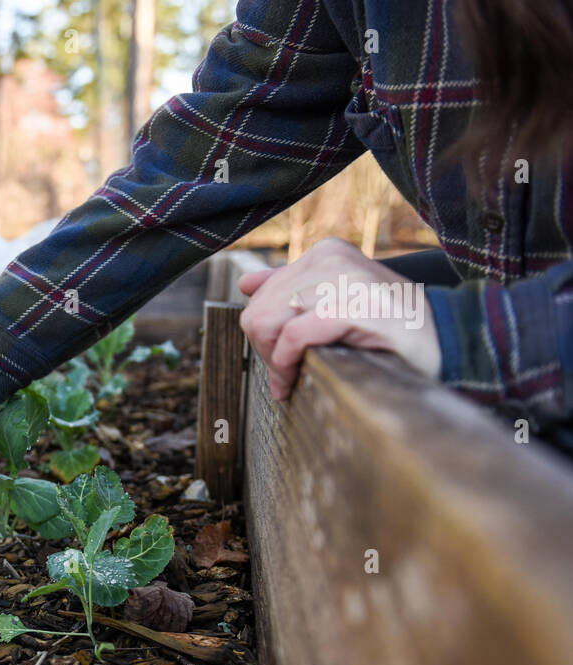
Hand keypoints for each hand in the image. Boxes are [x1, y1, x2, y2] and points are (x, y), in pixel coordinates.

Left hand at [237, 238, 442, 399]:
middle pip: (257, 312)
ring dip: (274, 361)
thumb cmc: (391, 331)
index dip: (264, 335)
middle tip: (285, 376)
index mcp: (325, 253)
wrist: (449, 342)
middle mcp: (331, 258)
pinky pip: (293, 337)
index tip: (280, 360)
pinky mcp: (353, 306)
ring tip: (291, 380)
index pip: (262, 296)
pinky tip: (296, 380)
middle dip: (264, 351)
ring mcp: (343, 280)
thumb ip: (292, 291)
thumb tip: (246, 282)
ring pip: (267, 322)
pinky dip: (286, 364)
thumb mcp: (337, 303)